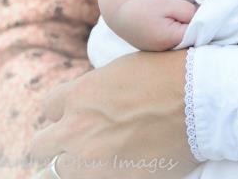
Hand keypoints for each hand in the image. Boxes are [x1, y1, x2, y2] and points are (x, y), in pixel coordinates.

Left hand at [30, 49, 196, 177]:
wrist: (197, 98)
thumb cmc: (167, 75)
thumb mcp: (121, 70)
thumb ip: (96, 89)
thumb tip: (91, 101)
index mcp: (79, 94)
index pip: (48, 108)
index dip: (63, 113)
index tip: (77, 116)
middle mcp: (76, 128)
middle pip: (39, 146)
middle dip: (55, 145)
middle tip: (77, 145)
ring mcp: (91, 161)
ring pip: (56, 173)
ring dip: (71, 166)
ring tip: (93, 163)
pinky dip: (97, 176)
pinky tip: (115, 169)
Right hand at [109, 0, 196, 50]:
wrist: (119, 8)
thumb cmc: (143, 4)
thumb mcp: (168, 3)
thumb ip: (188, 11)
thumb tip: (203, 17)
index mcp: (172, 40)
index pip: (199, 33)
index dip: (203, 20)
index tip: (204, 10)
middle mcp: (167, 51)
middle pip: (191, 40)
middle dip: (195, 27)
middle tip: (194, 12)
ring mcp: (160, 52)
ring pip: (181, 42)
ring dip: (184, 30)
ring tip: (179, 18)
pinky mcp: (154, 49)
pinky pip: (172, 42)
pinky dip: (174, 34)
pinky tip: (171, 24)